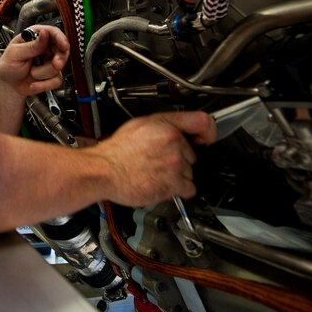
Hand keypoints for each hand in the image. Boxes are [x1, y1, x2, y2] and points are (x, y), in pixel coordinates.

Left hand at [0, 25, 69, 96]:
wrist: (8, 85)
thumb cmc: (8, 66)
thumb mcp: (16, 53)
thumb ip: (32, 45)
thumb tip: (44, 33)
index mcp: (35, 36)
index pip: (53, 33)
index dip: (60, 38)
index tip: (63, 45)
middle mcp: (45, 48)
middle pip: (62, 49)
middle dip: (58, 59)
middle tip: (55, 64)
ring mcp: (49, 62)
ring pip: (58, 67)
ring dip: (42, 73)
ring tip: (30, 72)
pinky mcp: (52, 76)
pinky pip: (56, 80)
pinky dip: (43, 84)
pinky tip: (33, 84)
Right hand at [95, 111, 215, 206]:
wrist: (104, 171)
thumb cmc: (115, 152)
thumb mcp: (138, 125)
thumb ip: (161, 125)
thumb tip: (176, 130)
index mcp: (165, 125)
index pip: (203, 122)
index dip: (207, 132)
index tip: (204, 139)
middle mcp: (173, 142)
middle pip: (192, 153)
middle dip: (180, 159)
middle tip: (160, 161)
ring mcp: (175, 163)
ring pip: (190, 172)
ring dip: (177, 175)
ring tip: (156, 173)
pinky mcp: (174, 183)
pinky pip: (189, 188)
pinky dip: (179, 190)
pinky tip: (163, 184)